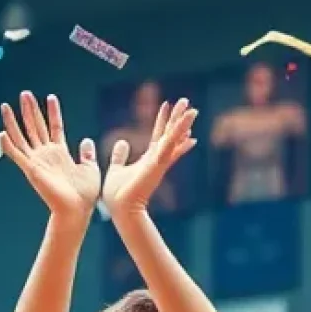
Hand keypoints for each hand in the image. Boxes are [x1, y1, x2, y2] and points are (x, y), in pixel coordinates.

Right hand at [0, 91, 98, 224]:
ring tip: (6, 106)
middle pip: (35, 127)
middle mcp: (46, 155)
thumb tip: (86, 141)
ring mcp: (36, 161)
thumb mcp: (90, 168)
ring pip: (21, 137)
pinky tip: (0, 133)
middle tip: (25, 93)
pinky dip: (7, 145)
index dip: (53, 112)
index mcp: (60, 153)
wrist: (77, 209)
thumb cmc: (85, 194)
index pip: (55, 127)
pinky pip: (16, 155)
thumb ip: (87, 154)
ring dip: (13, 122)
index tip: (51, 97)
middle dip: (30, 110)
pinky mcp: (30, 170)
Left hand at [101, 98, 197, 215]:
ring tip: (193, 110)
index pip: (158, 135)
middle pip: (170, 133)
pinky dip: (178, 134)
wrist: (121, 209)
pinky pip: (170, 146)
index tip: (167, 105)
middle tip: (187, 102)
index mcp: (148, 158)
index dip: (163, 120)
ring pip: (174, 138)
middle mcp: (157, 158)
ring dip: (183, 124)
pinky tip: (188, 125)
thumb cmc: (118, 194)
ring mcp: (159, 161)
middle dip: (178, 118)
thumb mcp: (116, 168)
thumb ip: (120, 156)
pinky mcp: (159, 164)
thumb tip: (122, 142)